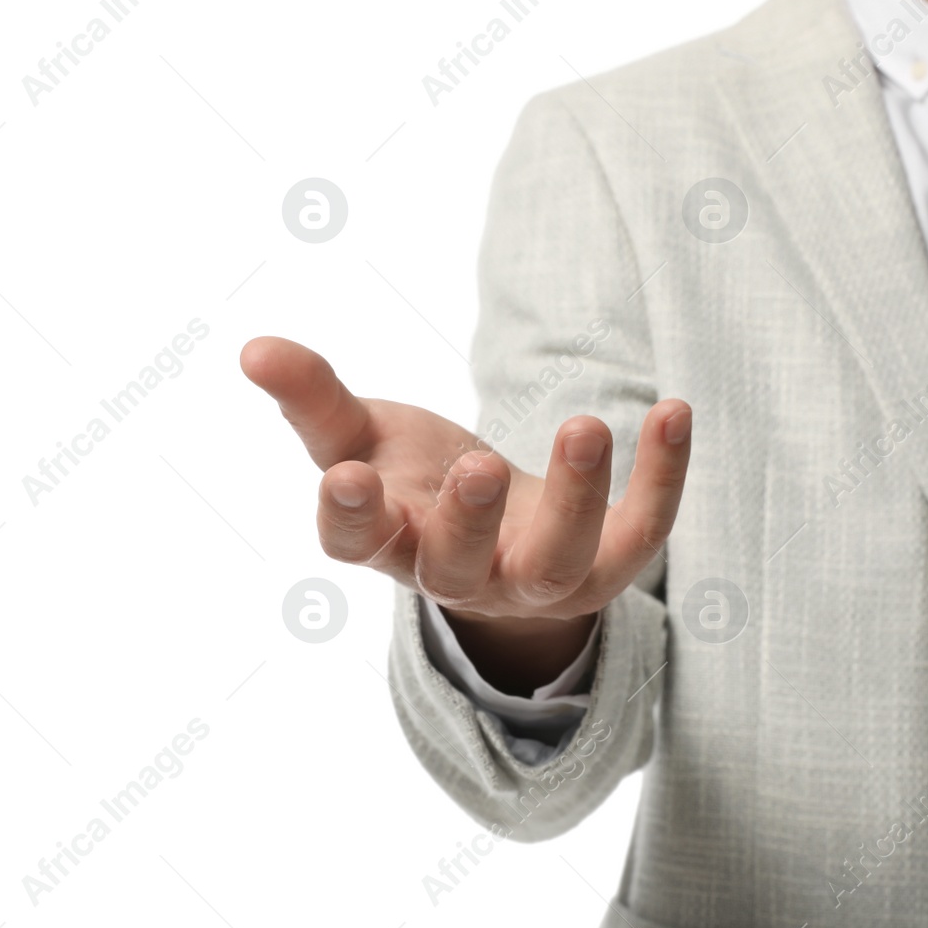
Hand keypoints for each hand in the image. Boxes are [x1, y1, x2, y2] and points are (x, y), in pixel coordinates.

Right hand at [241, 337, 691, 691]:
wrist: (502, 535)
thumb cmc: (417, 479)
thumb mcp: (363, 435)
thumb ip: (314, 398)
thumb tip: (252, 348)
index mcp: (389, 541)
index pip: (359, 543)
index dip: (353, 517)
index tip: (350, 477)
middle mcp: (458, 574)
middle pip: (457, 567)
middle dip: (466, 520)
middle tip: (475, 466)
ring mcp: (535, 579)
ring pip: (556, 561)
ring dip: (575, 500)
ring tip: (586, 427)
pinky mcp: (607, 566)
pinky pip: (642, 532)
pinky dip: (663, 478)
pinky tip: (674, 411)